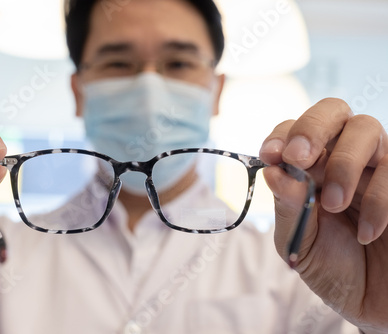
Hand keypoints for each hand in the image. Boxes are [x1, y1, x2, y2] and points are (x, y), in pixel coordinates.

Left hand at [259, 98, 387, 332]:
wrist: (375, 302)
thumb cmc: (333, 268)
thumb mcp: (299, 242)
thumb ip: (288, 207)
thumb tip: (273, 172)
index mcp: (309, 169)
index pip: (293, 131)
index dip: (281, 135)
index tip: (271, 155)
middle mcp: (343, 158)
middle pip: (332, 111)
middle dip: (312, 128)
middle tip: (299, 157)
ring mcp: (378, 166)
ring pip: (366, 129)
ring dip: (344, 164)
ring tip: (334, 205)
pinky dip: (379, 197)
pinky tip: (368, 233)